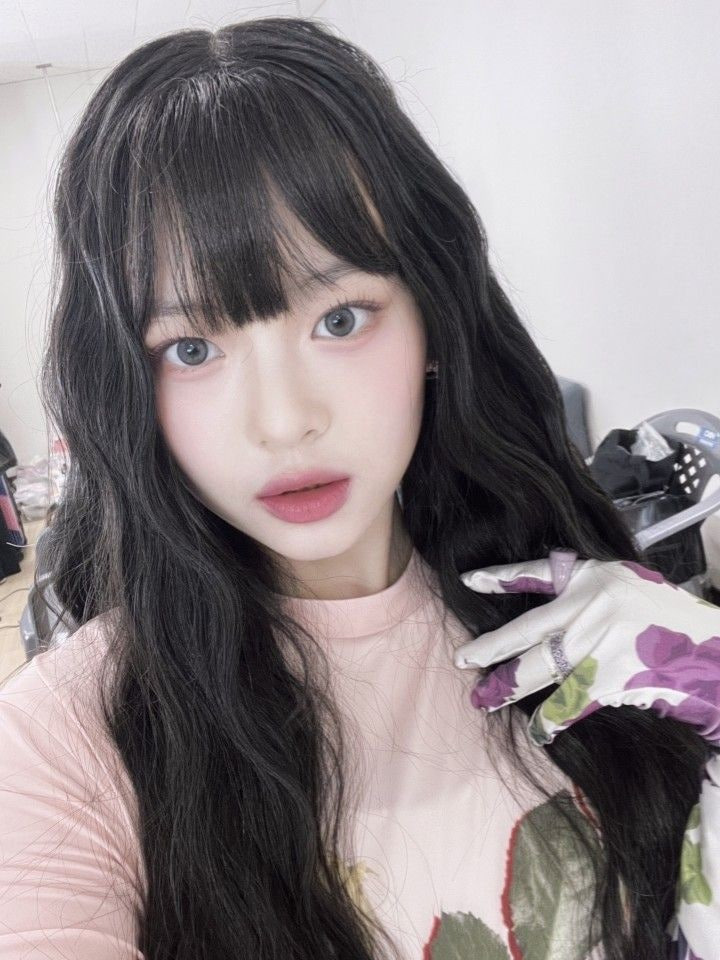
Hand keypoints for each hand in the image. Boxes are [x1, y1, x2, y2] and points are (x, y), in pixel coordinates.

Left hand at [454, 554, 719, 956]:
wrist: (717, 648)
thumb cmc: (672, 620)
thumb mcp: (629, 588)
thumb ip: (590, 595)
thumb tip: (546, 623)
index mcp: (594, 576)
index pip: (537, 574)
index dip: (501, 577)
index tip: (468, 581)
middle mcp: (592, 603)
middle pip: (526, 629)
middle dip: (490, 648)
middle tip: (462, 659)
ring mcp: (600, 639)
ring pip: (540, 668)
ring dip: (509, 687)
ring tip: (484, 698)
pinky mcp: (611, 674)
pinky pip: (568, 701)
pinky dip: (550, 719)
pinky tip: (537, 730)